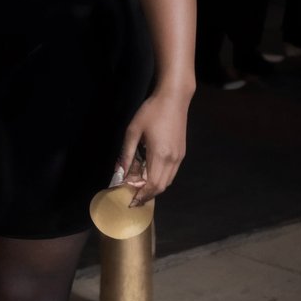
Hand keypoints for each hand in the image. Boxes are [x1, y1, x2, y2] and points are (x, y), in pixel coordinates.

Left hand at [116, 90, 189, 205]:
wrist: (174, 99)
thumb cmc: (151, 112)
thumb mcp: (133, 131)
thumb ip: (126, 154)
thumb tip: (120, 172)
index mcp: (160, 155)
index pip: (152, 185)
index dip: (142, 196)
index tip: (130, 202)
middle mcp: (172, 159)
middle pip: (161, 187)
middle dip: (147, 195)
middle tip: (132, 196)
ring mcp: (179, 157)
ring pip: (167, 181)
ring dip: (154, 187)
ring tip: (139, 187)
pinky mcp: (181, 153)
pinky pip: (171, 173)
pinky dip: (160, 178)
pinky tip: (149, 174)